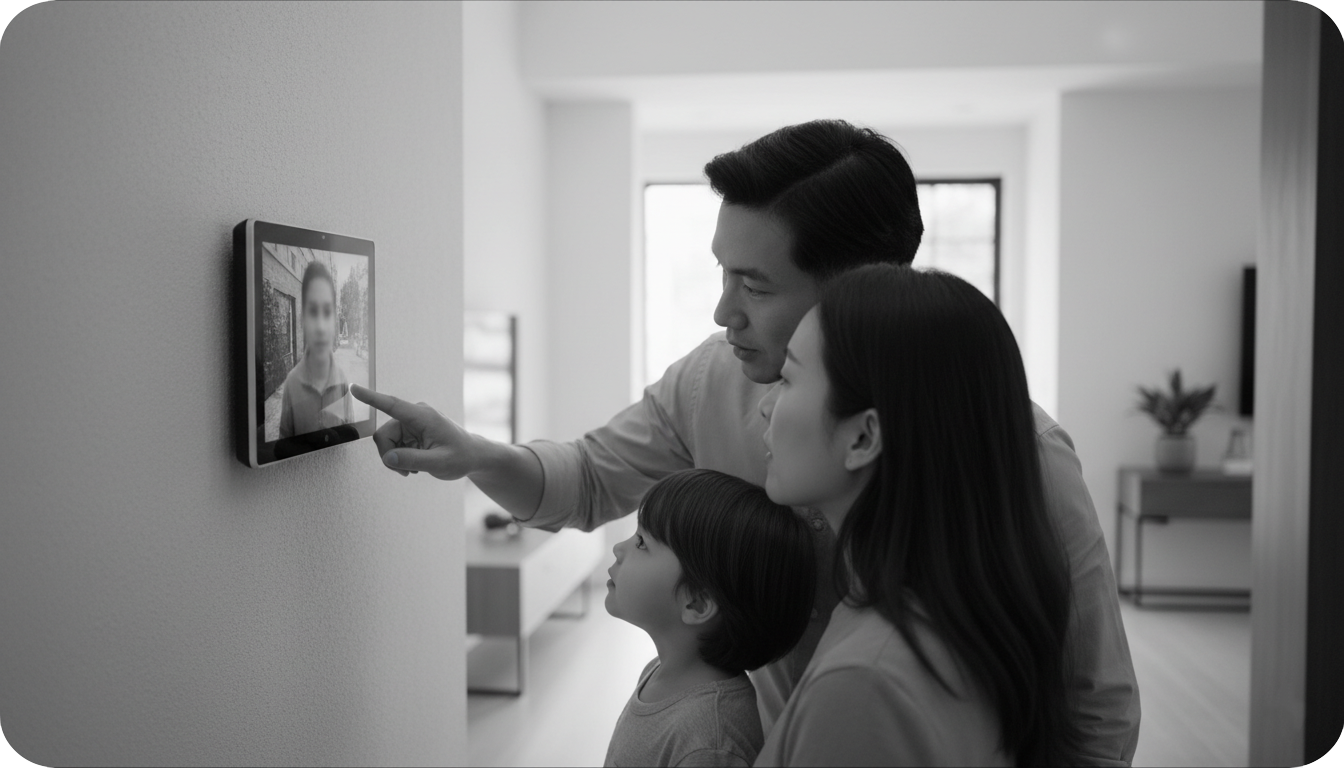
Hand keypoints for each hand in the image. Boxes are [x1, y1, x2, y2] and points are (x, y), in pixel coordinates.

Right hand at [350, 384, 475, 479]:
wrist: (472, 456)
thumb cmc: (460, 456)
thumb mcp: (439, 463)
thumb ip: (413, 460)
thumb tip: (388, 458)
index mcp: (423, 416)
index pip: (392, 405)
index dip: (371, 397)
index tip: (353, 388)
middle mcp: (414, 416)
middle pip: (383, 435)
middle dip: (389, 455)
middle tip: (405, 471)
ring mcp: (411, 424)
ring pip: (386, 443)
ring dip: (396, 459)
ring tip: (415, 469)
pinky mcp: (410, 432)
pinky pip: (392, 446)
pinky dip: (399, 458)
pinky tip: (415, 465)